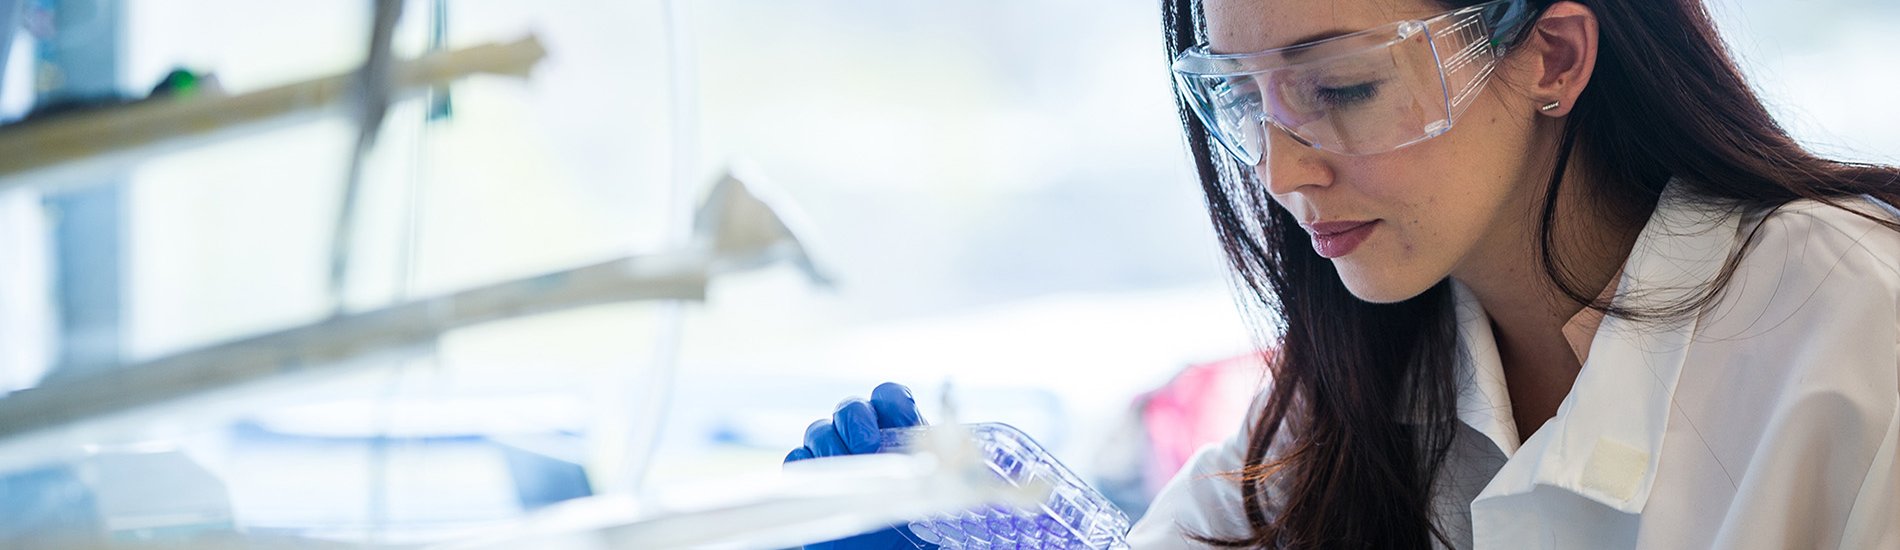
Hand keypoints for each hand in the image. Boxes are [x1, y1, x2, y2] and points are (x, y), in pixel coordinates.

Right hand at [785, 382, 930, 548]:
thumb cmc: (912, 520)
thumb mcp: (933, 491)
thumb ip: (939, 469)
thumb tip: (965, 461)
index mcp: (894, 430)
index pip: (888, 396)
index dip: (893, 401)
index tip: (904, 421)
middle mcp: (860, 435)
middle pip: (849, 408)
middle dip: (857, 420)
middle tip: (868, 445)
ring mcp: (831, 454)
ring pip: (819, 429)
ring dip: (831, 444)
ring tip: (849, 469)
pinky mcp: (808, 477)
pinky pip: (796, 458)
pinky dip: (806, 464)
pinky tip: (824, 481)